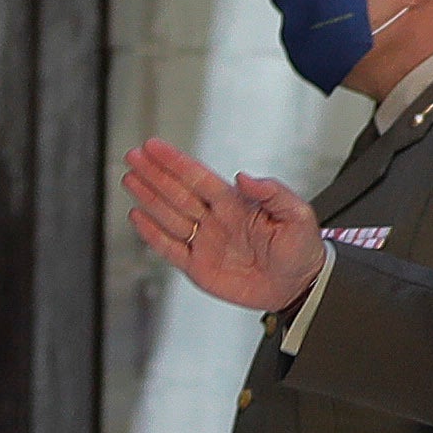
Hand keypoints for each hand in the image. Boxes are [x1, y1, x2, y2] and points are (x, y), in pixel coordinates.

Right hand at [123, 142, 328, 314]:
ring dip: (149, 197)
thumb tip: (245, 177)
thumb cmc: (302, 248)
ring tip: (130, 178)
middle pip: (178, 192)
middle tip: (134, 155)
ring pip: (170, 215)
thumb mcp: (298, 215)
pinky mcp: (199, 268)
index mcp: (236, 203)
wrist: (299, 285)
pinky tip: (138, 217)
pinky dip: (153, 234)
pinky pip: (170, 248)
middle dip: (155, 173)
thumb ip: (273, 193)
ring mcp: (206, 242)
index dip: (175, 162)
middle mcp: (216, 219)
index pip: (199, 177)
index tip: (155, 147)